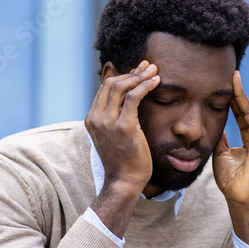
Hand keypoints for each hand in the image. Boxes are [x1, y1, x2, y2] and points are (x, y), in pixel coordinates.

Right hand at [85, 60, 159, 194]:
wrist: (124, 181)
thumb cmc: (124, 160)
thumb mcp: (115, 136)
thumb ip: (116, 118)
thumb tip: (127, 101)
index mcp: (92, 119)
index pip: (105, 88)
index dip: (122, 75)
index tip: (138, 70)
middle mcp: (96, 118)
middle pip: (112, 83)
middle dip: (132, 72)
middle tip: (148, 66)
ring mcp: (108, 122)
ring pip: (122, 86)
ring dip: (140, 75)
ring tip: (154, 70)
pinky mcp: (123, 126)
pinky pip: (134, 97)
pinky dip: (145, 85)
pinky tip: (156, 81)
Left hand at [212, 71, 248, 208]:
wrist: (242, 199)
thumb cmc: (233, 183)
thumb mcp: (222, 156)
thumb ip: (221, 141)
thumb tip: (217, 127)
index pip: (241, 116)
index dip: (234, 102)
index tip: (226, 86)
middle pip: (247, 111)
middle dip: (239, 93)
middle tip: (233, 74)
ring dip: (245, 93)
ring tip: (238, 77)